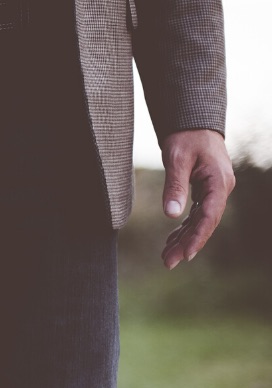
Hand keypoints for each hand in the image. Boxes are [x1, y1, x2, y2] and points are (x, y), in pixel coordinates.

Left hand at [159, 129, 234, 268]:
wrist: (193, 124)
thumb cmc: (186, 138)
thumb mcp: (176, 159)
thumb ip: (175, 186)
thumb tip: (171, 214)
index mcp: (219, 181)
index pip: (209, 215)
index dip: (198, 236)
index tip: (186, 255)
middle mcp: (220, 189)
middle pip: (205, 223)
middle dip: (188, 244)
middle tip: (168, 263)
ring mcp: (213, 192)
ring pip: (199, 222)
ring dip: (184, 240)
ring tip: (166, 258)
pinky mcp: (205, 192)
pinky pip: (195, 215)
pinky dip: (183, 229)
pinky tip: (171, 242)